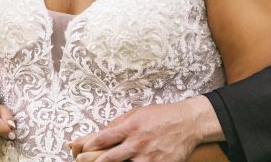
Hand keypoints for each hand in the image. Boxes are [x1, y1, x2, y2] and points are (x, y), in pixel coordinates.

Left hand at [70, 96, 223, 161]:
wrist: (188, 123)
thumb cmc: (162, 116)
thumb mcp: (138, 113)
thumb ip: (119, 123)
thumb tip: (102, 133)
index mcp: (131, 127)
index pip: (104, 138)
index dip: (90, 145)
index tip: (82, 149)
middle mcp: (137, 142)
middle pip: (109, 157)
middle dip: (93, 161)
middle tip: (81, 161)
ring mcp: (148, 157)